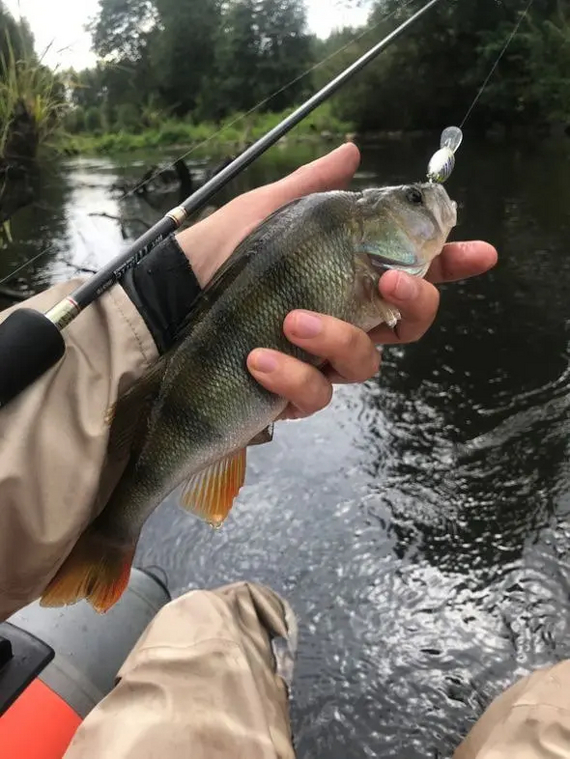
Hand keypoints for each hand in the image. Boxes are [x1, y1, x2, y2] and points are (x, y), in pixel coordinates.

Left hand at [177, 144, 496, 421]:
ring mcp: (318, 361)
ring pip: (364, 364)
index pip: (411, 273)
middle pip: (408, 325)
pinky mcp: (289, 394)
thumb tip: (353, 150)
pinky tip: (259, 360)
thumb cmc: (215, 257)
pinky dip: (292, 377)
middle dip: (413, 303)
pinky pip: (314, 396)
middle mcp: (343, 320)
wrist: (161, 303)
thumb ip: (313, 186)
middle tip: (390, 283)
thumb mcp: (263, 211)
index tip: (478, 253)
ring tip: (292, 322)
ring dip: (337, 341)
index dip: (450, 265)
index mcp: (345, 277)